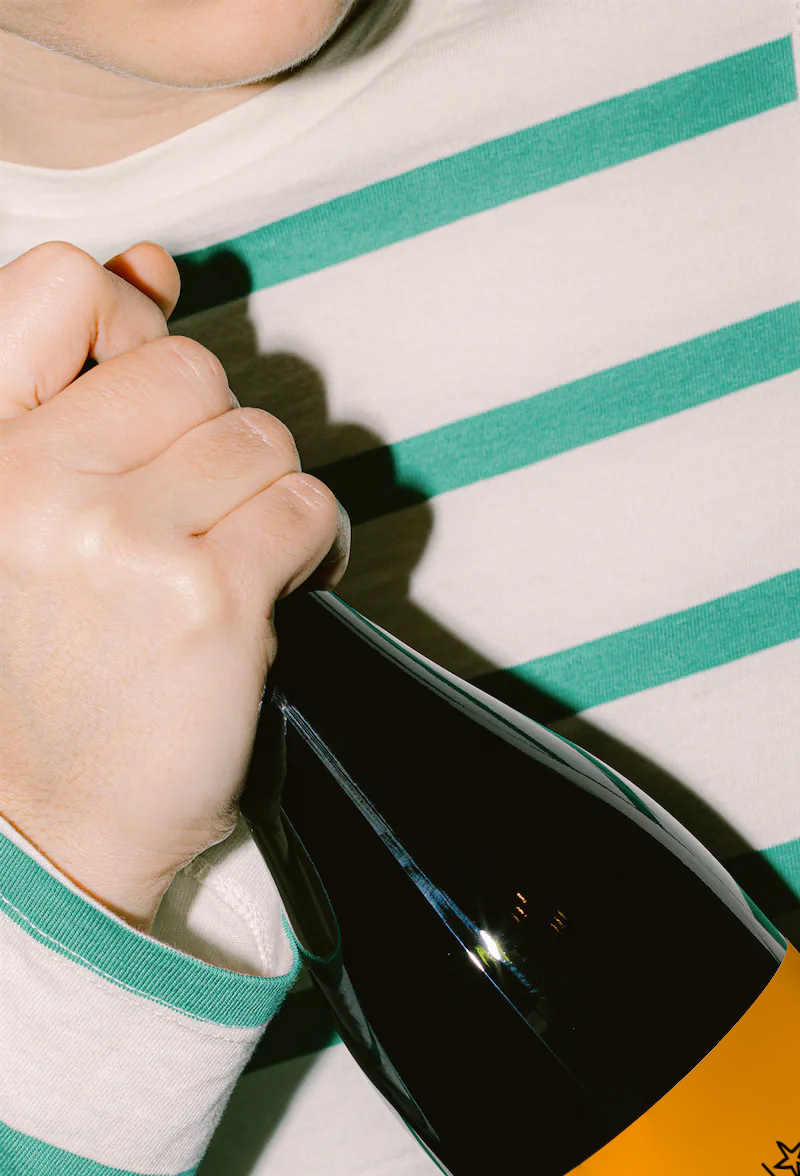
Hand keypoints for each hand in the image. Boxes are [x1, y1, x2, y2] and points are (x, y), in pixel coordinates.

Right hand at [0, 239, 346, 927]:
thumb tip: (152, 265)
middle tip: (196, 512)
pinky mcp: (208, 596)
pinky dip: (314, 545)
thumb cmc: (42, 677)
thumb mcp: (15, 517)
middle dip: (210, 432)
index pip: (58, 286)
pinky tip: (282, 588)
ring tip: (234, 560)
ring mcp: (122, 536)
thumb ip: (69, 387)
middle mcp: (30, 479)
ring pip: (255, 434)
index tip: (147, 391)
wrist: (53, 831)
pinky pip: (303, 506)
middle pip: (183, 364)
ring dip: (265, 494)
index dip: (126, 319)